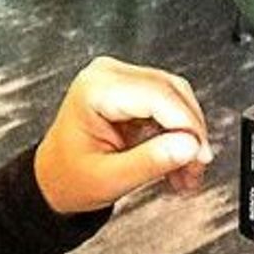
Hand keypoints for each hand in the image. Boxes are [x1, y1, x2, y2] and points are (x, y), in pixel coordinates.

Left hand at [33, 55, 208, 214]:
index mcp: (95, 90)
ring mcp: (120, 79)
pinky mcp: (131, 89)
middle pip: (171, 92)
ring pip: (176, 98)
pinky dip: (177, 134)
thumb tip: (189, 147)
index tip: (200, 155)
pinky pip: (168, 104)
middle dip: (190, 134)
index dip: (186, 126)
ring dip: (187, 136)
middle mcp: (107, 75)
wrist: (53, 178)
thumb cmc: (69, 177)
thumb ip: (151, 161)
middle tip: (197, 168)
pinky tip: (178, 162)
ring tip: (187, 172)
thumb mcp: (110, 178)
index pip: (157, 96)